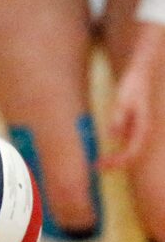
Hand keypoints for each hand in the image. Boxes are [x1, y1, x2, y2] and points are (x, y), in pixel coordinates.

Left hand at [98, 21, 163, 169]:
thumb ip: (119, 116)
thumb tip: (113, 134)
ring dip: (116, 159)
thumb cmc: (133, 85)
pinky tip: (104, 152)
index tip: (102, 165)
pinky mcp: (135, 126)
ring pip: (130, 150)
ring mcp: (141, 129)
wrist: (142, 74)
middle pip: (132, 155)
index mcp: (144, 127)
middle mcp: (144, 131)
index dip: (118, 162)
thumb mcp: (123, 99)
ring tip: (98, 163)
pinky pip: (127, 143)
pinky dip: (117, 150)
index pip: (133, 152)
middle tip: (96, 167)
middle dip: (115, 164)